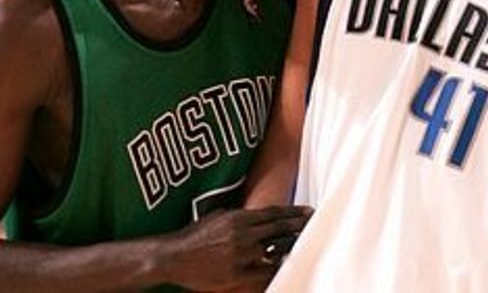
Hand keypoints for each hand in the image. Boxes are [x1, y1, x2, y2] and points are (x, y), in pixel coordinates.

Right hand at [162, 206, 311, 291]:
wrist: (173, 256)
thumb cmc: (194, 236)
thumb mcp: (216, 216)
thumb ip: (239, 215)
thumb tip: (258, 214)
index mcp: (237, 218)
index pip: (273, 213)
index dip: (293, 212)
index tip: (308, 211)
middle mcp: (241, 234)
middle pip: (279, 229)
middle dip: (298, 227)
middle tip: (314, 224)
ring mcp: (239, 255)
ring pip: (274, 251)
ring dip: (291, 247)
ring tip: (305, 245)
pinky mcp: (235, 274)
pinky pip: (263, 273)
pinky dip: (276, 269)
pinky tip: (286, 267)